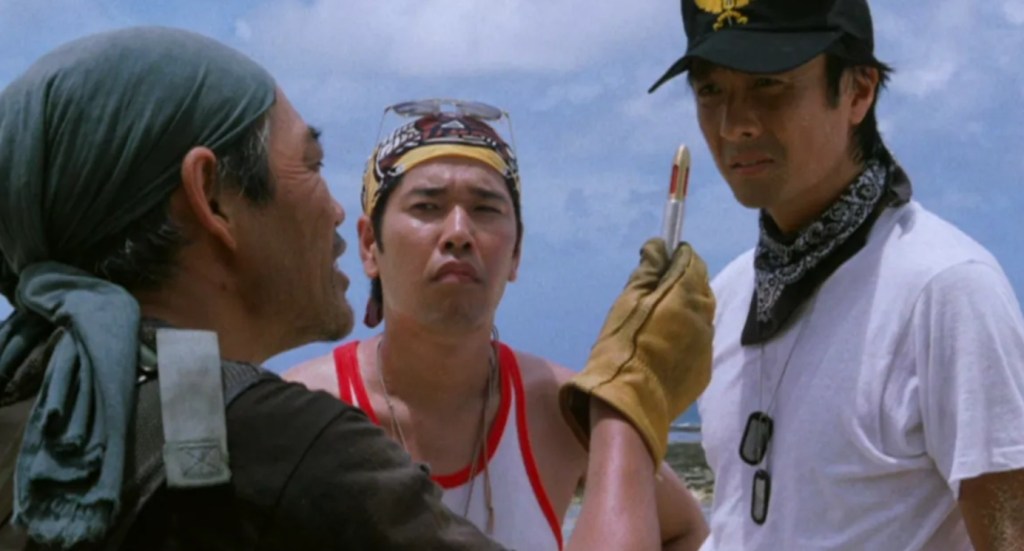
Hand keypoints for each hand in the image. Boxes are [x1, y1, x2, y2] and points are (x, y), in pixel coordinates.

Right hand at [559, 238, 714, 463]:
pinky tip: (664, 349)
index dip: (678, 259)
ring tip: (658, 325)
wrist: (629, 401)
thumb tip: (660, 245)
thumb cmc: (622, 346)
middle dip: (683, 286)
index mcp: (686, 295)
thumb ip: (647, 271)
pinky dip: (686, 339)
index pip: (692, 262)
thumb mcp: (627, 302)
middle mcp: (705, 317)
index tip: (660, 265)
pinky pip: (699, 343)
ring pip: (702, 317)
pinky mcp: (704, 370)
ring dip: (686, 313)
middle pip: (700, 289)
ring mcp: (707, 345)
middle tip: (654, 297)